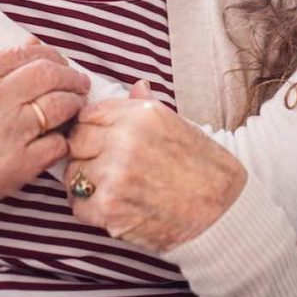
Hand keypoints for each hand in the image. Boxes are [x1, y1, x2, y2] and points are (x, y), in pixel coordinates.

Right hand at [0, 41, 90, 222]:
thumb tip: (33, 46)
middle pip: (49, 74)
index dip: (51, 55)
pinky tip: (57, 139)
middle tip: (78, 82)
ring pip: (59, 107)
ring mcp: (6, 134)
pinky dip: (61, 140)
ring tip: (75, 105)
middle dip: (70, 76)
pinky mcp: (16, 167)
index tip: (60, 62)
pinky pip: (56, 145)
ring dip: (73, 104)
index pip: (26, 53)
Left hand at [65, 81, 246, 253]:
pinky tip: (110, 207)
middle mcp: (125, 140)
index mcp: (141, 115)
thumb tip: (135, 85)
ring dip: (85, 182)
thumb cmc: (201, 166)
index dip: (90, 128)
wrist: (223, 211)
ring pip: (73, 173)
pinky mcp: (110, 208)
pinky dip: (89, 209)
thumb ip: (144, 107)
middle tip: (101, 166)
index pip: (89, 114)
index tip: (99, 141)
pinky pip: (79, 204)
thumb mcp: (176, 125)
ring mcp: (115, 174)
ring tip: (107, 187)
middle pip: (76, 141)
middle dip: (84, 153)